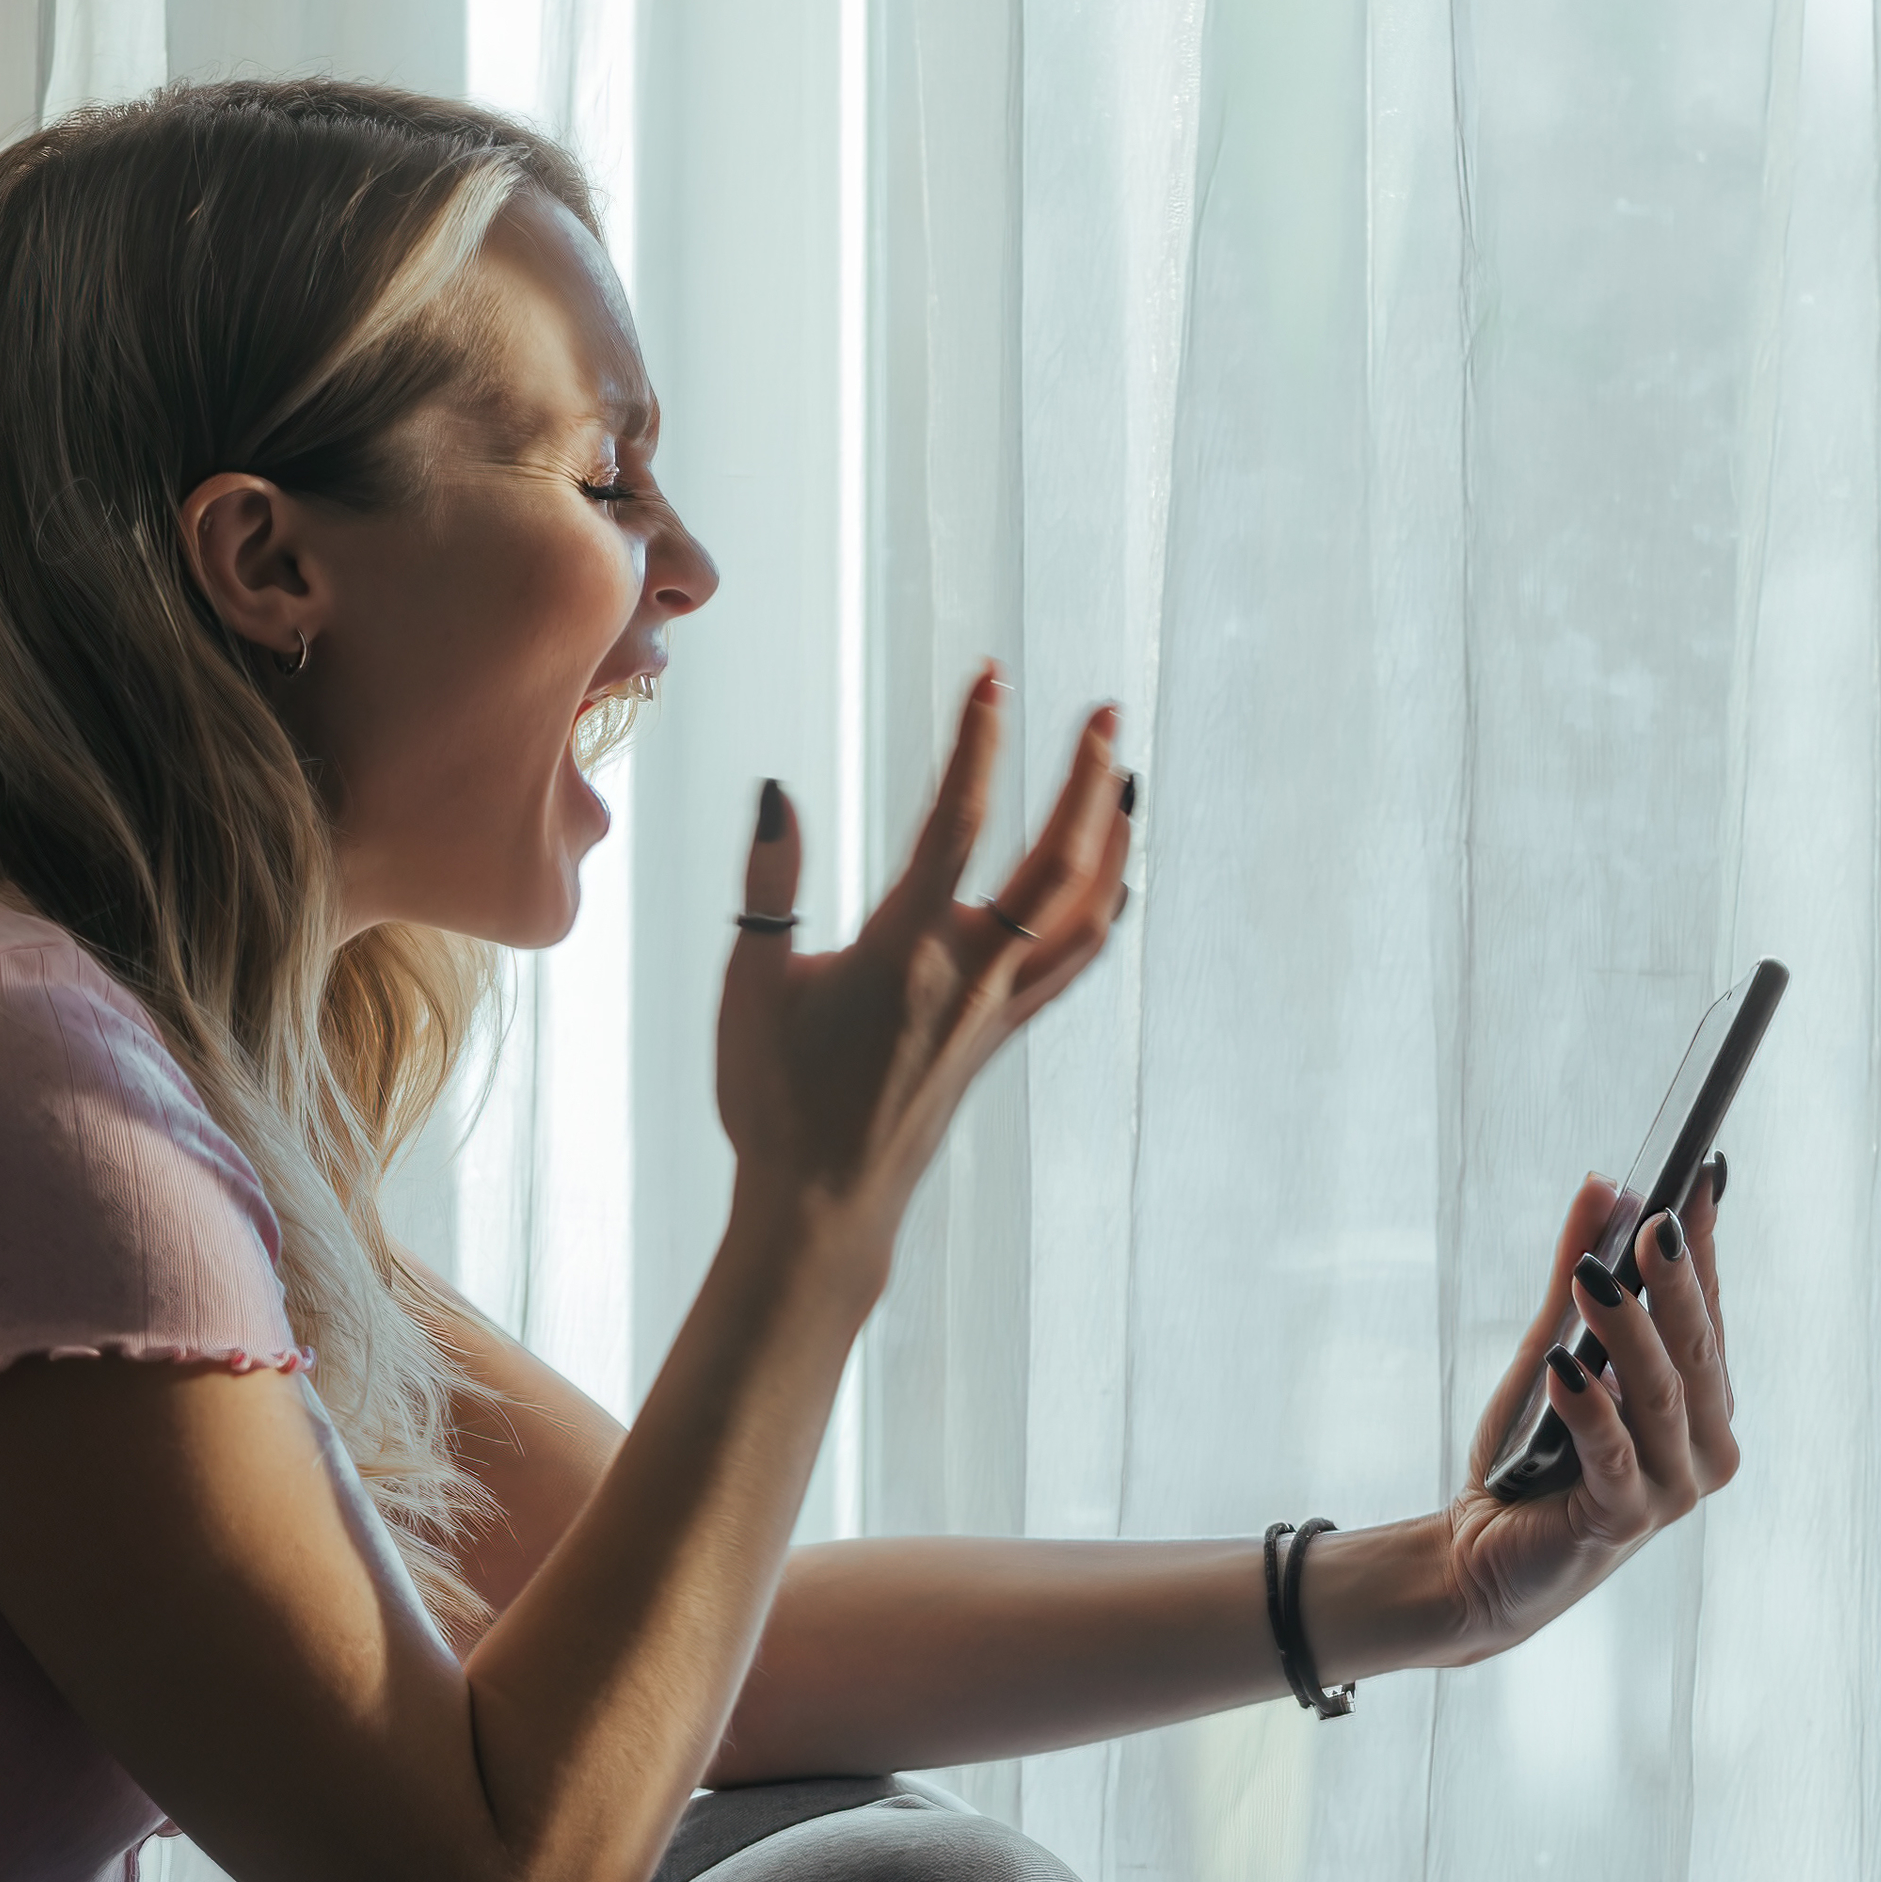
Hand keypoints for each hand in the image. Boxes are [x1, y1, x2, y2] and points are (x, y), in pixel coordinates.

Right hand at [716, 669, 1133, 1258]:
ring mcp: (997, 1007)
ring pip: (1082, 912)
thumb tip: (778, 790)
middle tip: (1109, 712)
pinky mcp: (1004, 1033)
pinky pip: (1074, 960)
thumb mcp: (750, 985)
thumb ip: (770, 884)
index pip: (957, 821)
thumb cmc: (774, 1098)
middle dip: (1088, 779)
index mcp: (904, 951)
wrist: (825, 1204)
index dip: (979, 742)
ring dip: (1113, 839)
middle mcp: (968, 973)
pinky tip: (1113, 881)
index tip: (994, 676)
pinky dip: (1103, 910)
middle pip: (1056, 861)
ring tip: (1129, 778)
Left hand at [1433, 1164, 1741, 1657]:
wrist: (1484, 1563)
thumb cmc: (1532, 1455)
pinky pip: (1613, 1454)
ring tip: (1593, 1279)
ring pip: (1662, 1394)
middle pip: (1697, 1348)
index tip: (1697, 1175)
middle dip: (1675, 1279)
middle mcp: (1706, 1445)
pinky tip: (1564, 1368)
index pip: (1708, 1309)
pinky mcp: (1624, 1520)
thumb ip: (1577, 1272)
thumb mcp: (1552, 1347)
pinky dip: (1591, 1408)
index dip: (1703, 1244)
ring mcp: (1673, 1488)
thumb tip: (1603, 1187)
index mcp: (1703, 1401)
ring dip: (1627, 1332)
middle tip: (1654, 1218)